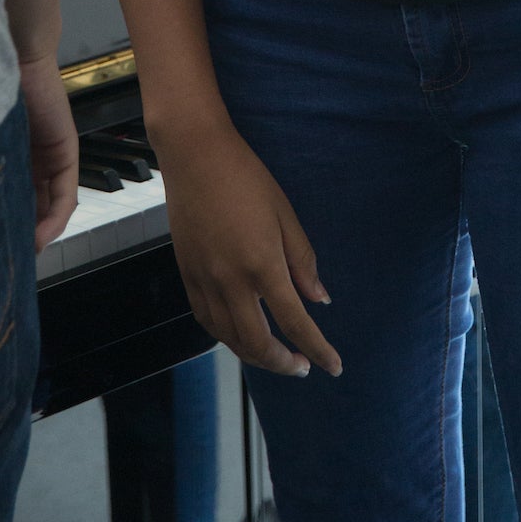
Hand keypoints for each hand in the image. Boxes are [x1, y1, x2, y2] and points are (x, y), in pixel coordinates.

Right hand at [19, 54, 79, 251]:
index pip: (7, 203)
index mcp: (4, 158)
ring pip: (48, 207)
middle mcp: (28, 159)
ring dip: (37, 233)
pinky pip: (65, 195)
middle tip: (5, 263)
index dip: (0, 230)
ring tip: (21, 254)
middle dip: (19, 237)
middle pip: (29, 209)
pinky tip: (41, 235)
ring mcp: (49, 156)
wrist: (13, 54)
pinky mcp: (65, 152)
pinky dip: (56, 218)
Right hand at [153, 122, 341, 378]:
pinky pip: (207, 321)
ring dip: (255, 355)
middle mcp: (230, 281)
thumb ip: (302, 261)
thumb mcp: (284, 213)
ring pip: (229, 339)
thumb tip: (319, 300)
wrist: (195, 155)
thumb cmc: (246, 177)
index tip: (334, 366)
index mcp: (262, 264)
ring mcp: (204, 281)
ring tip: (276, 355)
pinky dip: (227, 337)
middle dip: (283, 363)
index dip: (317, 348)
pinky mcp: (187, 276)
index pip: (295, 322)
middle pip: (258, 343)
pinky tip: (241, 334)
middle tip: (303, 366)